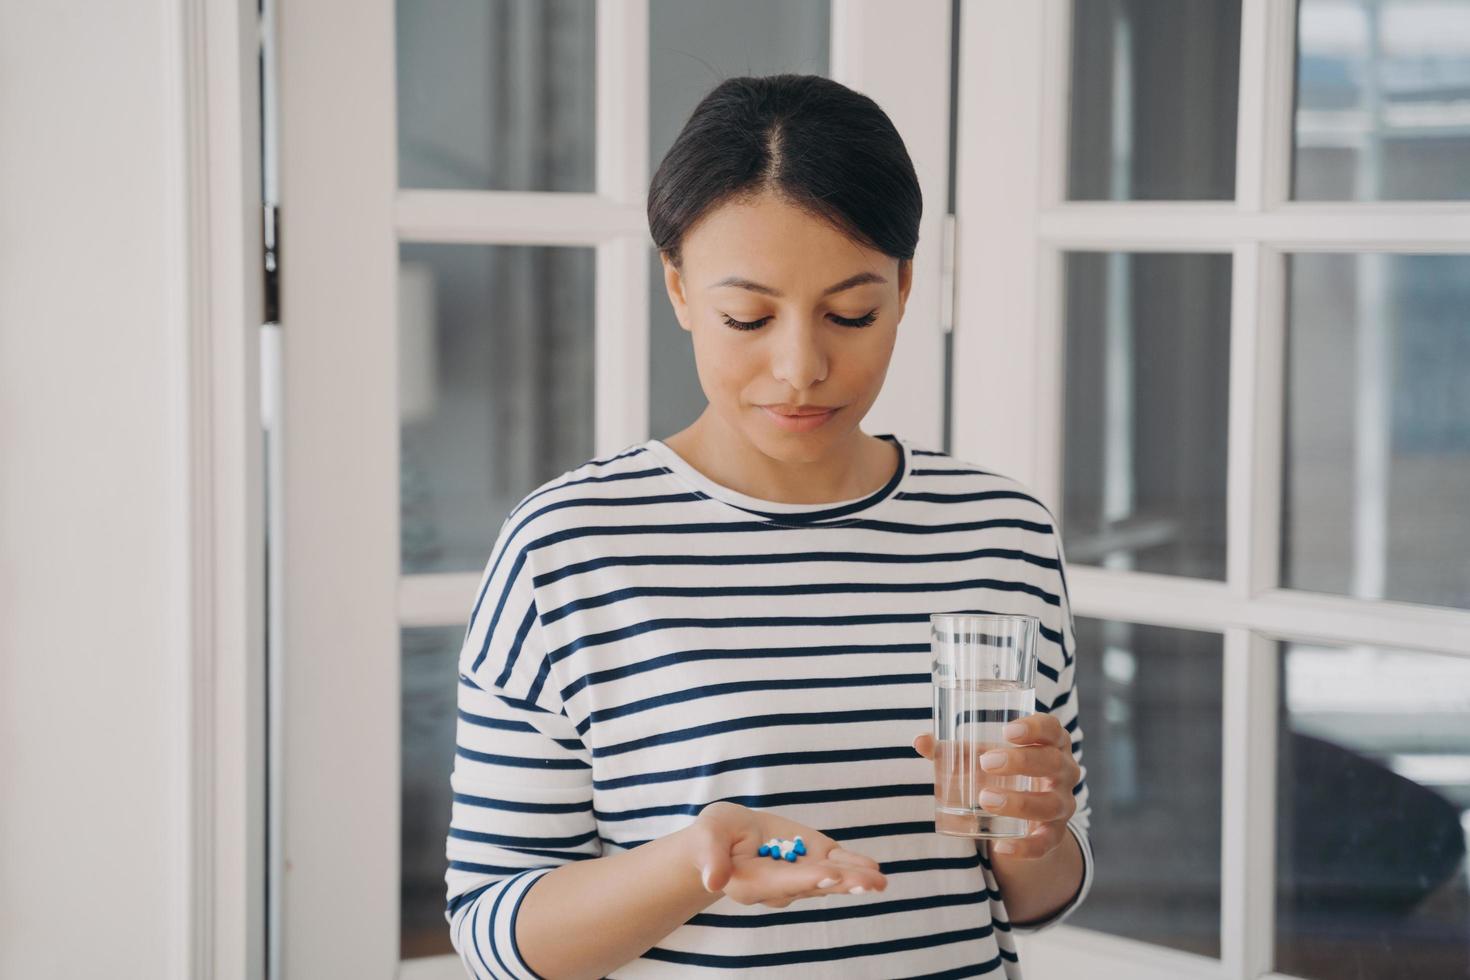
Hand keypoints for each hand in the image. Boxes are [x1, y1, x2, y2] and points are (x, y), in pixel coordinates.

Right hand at [685, 801, 887, 907]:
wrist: (728, 837)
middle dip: (842, 883)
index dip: (806, 878)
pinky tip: (874, 869)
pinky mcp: (813, 860)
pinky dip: (854, 866)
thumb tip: (713, 881)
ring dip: (855, 879)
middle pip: (813, 886)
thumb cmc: (715, 835)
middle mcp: (781, 887)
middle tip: (868, 883)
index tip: (829, 874)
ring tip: (878, 880)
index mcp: (752, 883)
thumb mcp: (709, 836)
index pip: (782, 882)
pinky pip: (836, 865)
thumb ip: (712, 858)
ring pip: (830, 878)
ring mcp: (800, 875)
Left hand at [911, 712, 1079, 859]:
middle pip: (1052, 763)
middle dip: (1021, 761)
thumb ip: (952, 749)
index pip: (1052, 729)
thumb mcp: (981, 755)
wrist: (1025, 810)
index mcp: (1050, 743)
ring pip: (1051, 804)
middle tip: (987, 763)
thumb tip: (920, 742)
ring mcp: (1062, 804)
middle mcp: (1064, 771)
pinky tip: (1000, 847)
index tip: (1007, 731)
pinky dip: (1025, 848)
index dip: (1035, 728)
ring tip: (985, 799)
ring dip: (1020, 802)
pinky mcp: (1055, 834)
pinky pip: (1046, 843)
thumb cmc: (1001, 769)